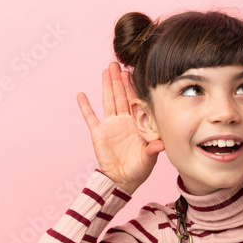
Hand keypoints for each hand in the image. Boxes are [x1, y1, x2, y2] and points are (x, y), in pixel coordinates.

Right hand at [76, 62, 164, 193]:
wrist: (123, 180)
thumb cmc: (139, 169)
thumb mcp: (149, 158)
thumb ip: (153, 149)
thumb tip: (161, 144)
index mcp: (137, 123)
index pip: (135, 101)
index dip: (133, 87)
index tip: (132, 72)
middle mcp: (124, 121)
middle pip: (121, 96)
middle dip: (119, 80)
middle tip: (116, 63)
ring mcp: (110, 125)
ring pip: (108, 101)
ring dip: (106, 85)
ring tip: (106, 70)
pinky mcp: (98, 133)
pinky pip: (90, 117)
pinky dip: (85, 107)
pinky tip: (81, 95)